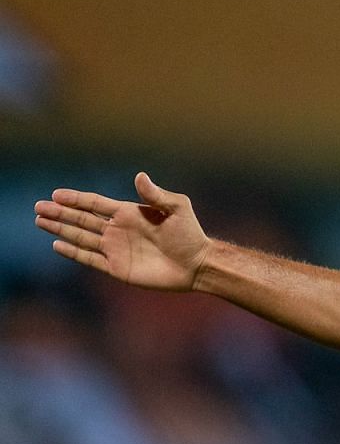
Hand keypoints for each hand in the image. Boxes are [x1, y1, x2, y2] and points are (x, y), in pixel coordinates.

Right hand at [34, 173, 210, 291]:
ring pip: (81, 237)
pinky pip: (90, 259)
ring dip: (61, 229)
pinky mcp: (118, 268)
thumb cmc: (191, 235)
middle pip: (81, 219)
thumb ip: (156, 194)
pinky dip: (73, 252)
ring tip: (40, 221)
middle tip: (37, 207)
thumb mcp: (177, 208)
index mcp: (128, 213)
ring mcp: (116, 249)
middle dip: (59, 213)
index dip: (75, 198)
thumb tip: (139, 176)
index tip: (55, 194)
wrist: (198, 265)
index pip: (94, 203)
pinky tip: (57, 244)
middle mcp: (118, 230)